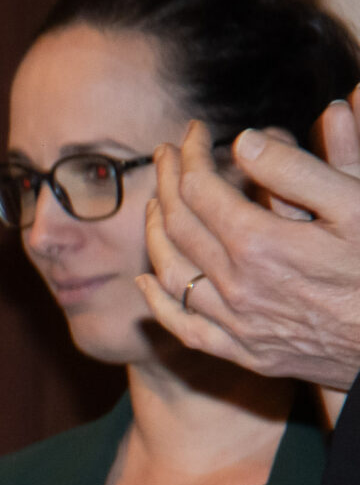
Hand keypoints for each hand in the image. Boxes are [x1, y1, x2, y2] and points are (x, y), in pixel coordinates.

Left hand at [137, 116, 359, 390]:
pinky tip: (145, 281)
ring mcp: (237, 323)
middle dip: (166, 181)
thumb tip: (244, 142)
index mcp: (260, 244)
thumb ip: (297, 171)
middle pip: (178, 225)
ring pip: (171, 272)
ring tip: (156, 203)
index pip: (199, 188)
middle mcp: (237, 285)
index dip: (189, 154)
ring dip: (155, 232)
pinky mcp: (246, 352)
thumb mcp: (355, 205)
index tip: (191, 132)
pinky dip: (157, 302)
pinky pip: (184, 327)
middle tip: (164, 153)